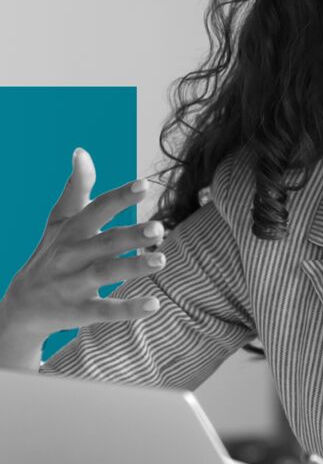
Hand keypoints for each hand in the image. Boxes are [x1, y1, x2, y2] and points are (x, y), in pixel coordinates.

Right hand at [0, 148, 165, 343]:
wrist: (20, 306)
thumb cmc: (51, 254)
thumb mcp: (59, 221)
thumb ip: (76, 189)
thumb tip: (82, 151)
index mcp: (72, 231)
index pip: (97, 209)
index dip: (120, 196)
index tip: (145, 183)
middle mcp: (71, 255)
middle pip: (104, 242)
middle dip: (131, 234)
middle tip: (160, 228)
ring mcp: (72, 284)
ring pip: (104, 273)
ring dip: (132, 267)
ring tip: (162, 260)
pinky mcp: (77, 311)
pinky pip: (104, 310)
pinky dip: (128, 309)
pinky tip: (155, 304)